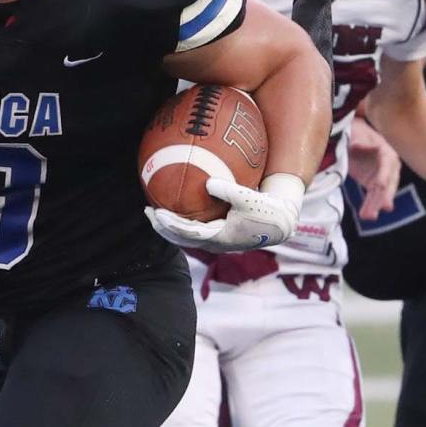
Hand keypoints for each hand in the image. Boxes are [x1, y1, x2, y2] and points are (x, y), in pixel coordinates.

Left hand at [146, 173, 303, 252]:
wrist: (279, 225)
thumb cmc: (266, 210)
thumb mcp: (249, 199)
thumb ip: (228, 191)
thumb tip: (207, 182)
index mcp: (220, 237)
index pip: (188, 233)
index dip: (170, 224)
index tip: (157, 213)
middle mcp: (214, 243)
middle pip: (181, 239)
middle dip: (162, 227)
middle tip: (147, 212)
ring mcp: (215, 241)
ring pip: (185, 238)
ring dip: (168, 227)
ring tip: (153, 213)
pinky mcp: (218, 235)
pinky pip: (193, 231)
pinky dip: (180, 223)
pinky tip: (173, 209)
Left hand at [348, 118, 400, 220]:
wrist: (353, 134)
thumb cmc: (357, 131)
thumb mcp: (357, 132)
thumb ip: (359, 139)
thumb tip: (359, 144)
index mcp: (387, 151)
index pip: (387, 164)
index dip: (385, 174)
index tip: (381, 184)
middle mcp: (388, 166)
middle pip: (388, 181)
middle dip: (386, 194)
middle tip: (385, 206)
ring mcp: (381, 176)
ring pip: (381, 192)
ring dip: (375, 205)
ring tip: (369, 216)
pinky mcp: (373, 183)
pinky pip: (373, 196)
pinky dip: (369, 205)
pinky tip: (366, 215)